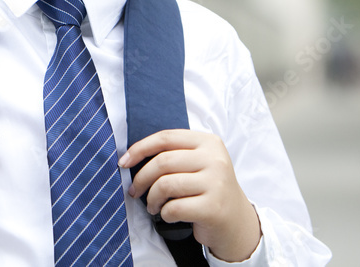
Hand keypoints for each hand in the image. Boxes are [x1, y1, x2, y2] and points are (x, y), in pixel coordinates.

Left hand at [119, 130, 260, 261]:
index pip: (166, 138)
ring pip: (165, 185)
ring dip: (151, 199)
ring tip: (153, 206)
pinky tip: (169, 215)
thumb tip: (130, 157)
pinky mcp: (213, 207)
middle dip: (141, 178)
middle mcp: (215, 159)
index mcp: (208, 142)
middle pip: (162, 162)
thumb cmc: (207, 189)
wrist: (236, 221)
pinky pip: (173, 208)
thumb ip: (173, 154)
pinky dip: (164, 213)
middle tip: (135, 191)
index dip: (140, 149)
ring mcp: (216, 183)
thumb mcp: (197, 163)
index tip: (123, 162)